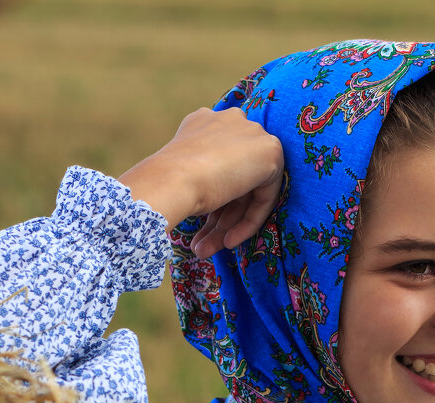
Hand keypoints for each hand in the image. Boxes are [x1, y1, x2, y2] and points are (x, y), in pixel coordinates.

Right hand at [119, 107, 283, 254]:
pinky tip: (229, 241)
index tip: (198, 225)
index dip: (211, 201)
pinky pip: (265, 195)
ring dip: (227, 225)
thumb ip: (204, 178)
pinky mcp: (270, 151)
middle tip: (201, 245)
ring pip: (246, 191)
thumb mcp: (180, 175)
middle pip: (233, 180)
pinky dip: (249, 221)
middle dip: (219, 217)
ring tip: (206, 250)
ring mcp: (252, 133)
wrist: (169, 180)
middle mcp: (230, 120)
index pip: (217, 165)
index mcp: (204, 122)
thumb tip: (213, 202)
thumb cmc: (164, 183)